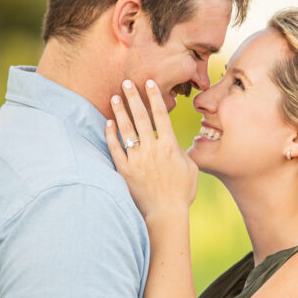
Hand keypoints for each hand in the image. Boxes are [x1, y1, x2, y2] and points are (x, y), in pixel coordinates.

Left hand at [106, 79, 197, 223]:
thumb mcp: (190, 168)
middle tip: (126, 83)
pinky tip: (108, 124)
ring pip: (126, 130)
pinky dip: (111, 135)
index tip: (149, 83)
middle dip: (133, 97)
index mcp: (170, 146)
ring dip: (120, 112)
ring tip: (114, 98)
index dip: (154, 97)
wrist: (166, 214)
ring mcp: (137, 159)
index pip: (161, 115)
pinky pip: (115, 149)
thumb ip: (181, 151)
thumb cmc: (182, 193)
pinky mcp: (125, 170)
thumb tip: (174, 143)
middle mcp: (152, 149)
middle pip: (141, 117)